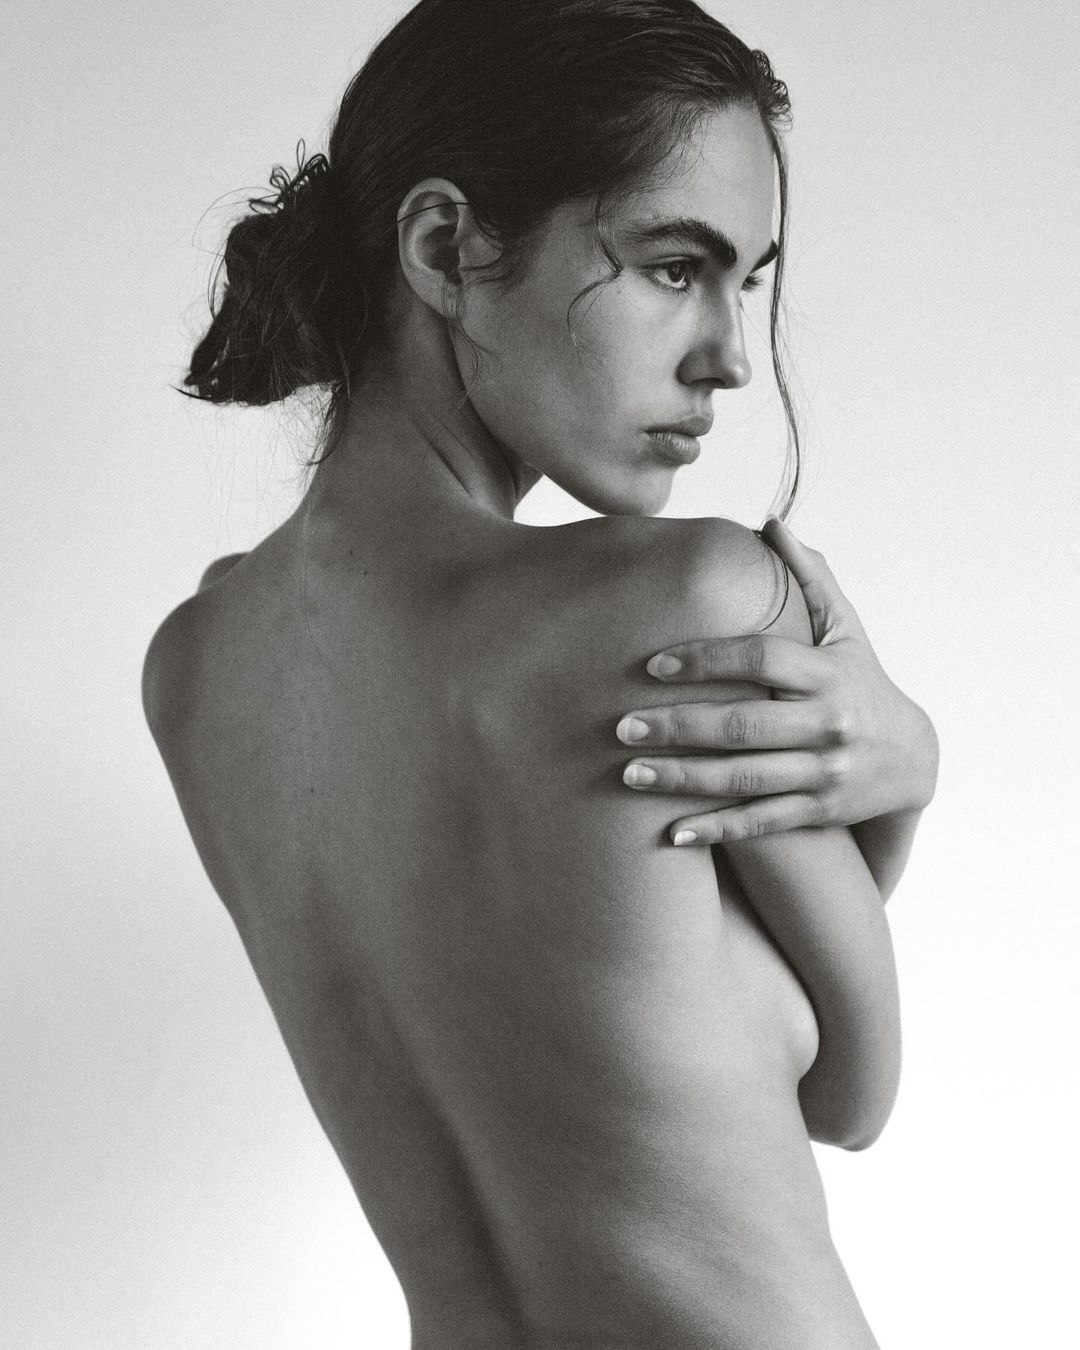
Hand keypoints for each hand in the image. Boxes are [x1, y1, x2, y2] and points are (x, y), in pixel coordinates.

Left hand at [617, 518, 938, 844]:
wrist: (914, 758)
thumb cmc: (860, 680)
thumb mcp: (845, 629)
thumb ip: (808, 579)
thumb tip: (772, 524)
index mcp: (828, 672)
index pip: (761, 659)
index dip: (706, 659)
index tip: (653, 664)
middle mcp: (827, 724)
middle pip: (744, 725)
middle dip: (679, 727)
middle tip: (621, 726)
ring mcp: (824, 773)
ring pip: (745, 779)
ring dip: (684, 779)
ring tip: (629, 775)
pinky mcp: (819, 813)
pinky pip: (761, 823)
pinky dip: (717, 829)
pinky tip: (672, 832)